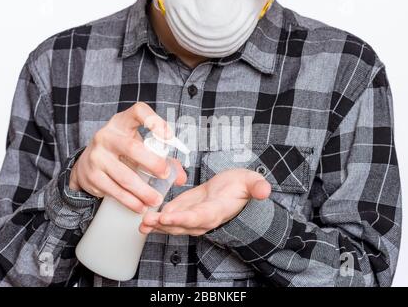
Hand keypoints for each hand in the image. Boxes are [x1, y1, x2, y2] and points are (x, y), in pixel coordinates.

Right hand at [69, 102, 186, 213]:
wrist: (86, 164)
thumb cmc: (121, 153)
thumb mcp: (138, 147)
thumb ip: (162, 159)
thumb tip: (181, 178)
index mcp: (122, 123)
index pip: (138, 111)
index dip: (155, 121)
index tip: (169, 136)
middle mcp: (107, 136)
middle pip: (132, 148)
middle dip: (153, 163)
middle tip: (166, 175)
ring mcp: (97, 156)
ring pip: (124, 175)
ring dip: (143, 191)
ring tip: (157, 200)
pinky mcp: (92, 176)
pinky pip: (114, 190)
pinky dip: (130, 201)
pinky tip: (140, 207)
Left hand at [139, 169, 270, 235]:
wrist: (233, 191)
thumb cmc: (241, 185)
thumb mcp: (251, 182)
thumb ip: (256, 187)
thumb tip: (265, 191)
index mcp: (218, 211)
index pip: (201, 217)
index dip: (185, 218)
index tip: (169, 217)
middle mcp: (204, 219)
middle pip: (182, 225)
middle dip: (164, 224)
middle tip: (148, 221)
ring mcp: (192, 217)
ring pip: (173, 225)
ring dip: (157, 225)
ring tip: (142, 224)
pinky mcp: (183, 212)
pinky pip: (169, 219)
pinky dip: (156, 221)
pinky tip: (143, 220)